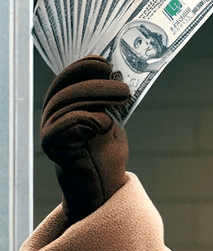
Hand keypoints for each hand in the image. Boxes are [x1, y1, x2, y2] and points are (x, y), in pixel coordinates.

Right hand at [40, 56, 130, 223]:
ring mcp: (50, 128)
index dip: (83, 66)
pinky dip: (91, 118)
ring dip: (100, 95)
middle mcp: (52, 114)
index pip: (68, 78)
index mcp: (64, 105)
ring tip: (124, 96)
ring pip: (70, 102)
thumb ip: (108, 102)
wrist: (104, 188)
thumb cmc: (106, 155)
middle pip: (68, 88)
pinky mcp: (53, 143)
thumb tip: (115, 75)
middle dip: (96, 81)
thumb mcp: (111, 122)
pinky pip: (71, 121)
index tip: (105, 62)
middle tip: (123, 85)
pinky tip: (106, 123)